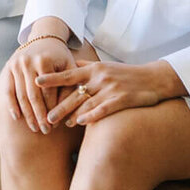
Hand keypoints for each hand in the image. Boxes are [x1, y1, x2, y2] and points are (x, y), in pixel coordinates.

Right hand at [0, 36, 73, 131]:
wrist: (44, 39)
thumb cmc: (60, 58)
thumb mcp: (70, 68)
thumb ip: (70, 87)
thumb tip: (67, 112)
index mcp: (44, 61)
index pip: (49, 92)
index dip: (53, 109)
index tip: (57, 125)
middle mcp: (28, 62)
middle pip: (34, 95)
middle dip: (39, 116)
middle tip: (45, 131)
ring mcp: (16, 64)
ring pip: (21, 95)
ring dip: (27, 114)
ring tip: (35, 128)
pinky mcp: (8, 67)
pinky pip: (8, 90)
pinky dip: (12, 105)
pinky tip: (17, 117)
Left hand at [41, 59, 184, 127]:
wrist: (154, 78)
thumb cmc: (126, 74)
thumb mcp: (105, 67)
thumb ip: (86, 67)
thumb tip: (68, 66)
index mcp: (94, 69)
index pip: (68, 74)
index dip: (52, 79)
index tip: (35, 82)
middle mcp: (100, 78)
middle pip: (74, 93)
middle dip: (58, 105)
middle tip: (44, 117)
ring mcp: (111, 89)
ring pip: (86, 103)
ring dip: (71, 114)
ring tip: (59, 124)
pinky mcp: (122, 99)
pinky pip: (103, 109)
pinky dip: (91, 116)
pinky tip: (81, 122)